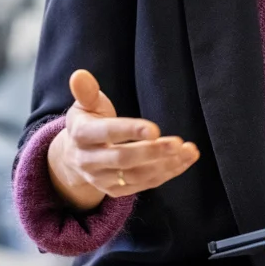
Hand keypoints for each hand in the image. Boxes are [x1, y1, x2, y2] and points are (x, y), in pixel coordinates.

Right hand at [47, 69, 199, 211]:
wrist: (75, 156)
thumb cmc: (88, 122)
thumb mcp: (85, 105)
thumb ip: (86, 92)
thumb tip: (80, 74)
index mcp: (82, 135)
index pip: (107, 133)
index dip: (130, 131)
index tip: (155, 129)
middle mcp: (89, 161)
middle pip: (123, 159)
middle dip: (152, 152)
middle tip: (177, 143)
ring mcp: (101, 179)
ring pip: (137, 176)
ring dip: (165, 165)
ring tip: (189, 151)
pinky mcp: (115, 191)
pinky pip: (144, 185)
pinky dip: (166, 174)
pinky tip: (184, 161)